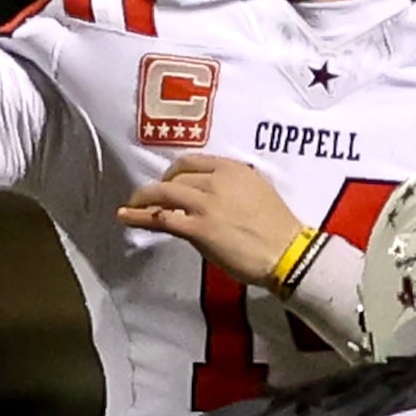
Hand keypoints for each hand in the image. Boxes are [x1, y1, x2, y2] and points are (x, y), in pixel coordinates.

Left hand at [120, 155, 303, 286]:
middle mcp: (218, 181)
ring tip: (131, 206)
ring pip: (164, 193)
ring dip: (143, 199)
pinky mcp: (199, 229)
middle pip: (176, 176)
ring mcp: (206, 204)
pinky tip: (127, 218)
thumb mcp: (258, 193)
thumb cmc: (279, 229)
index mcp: (234, 169)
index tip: (169, 182)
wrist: (288, 253)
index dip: (174, 172)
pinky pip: (162, 219)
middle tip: (150, 198)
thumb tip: (211, 198)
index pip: (193, 162)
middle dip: (158, 186)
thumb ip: (233, 188)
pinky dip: (140, 217)